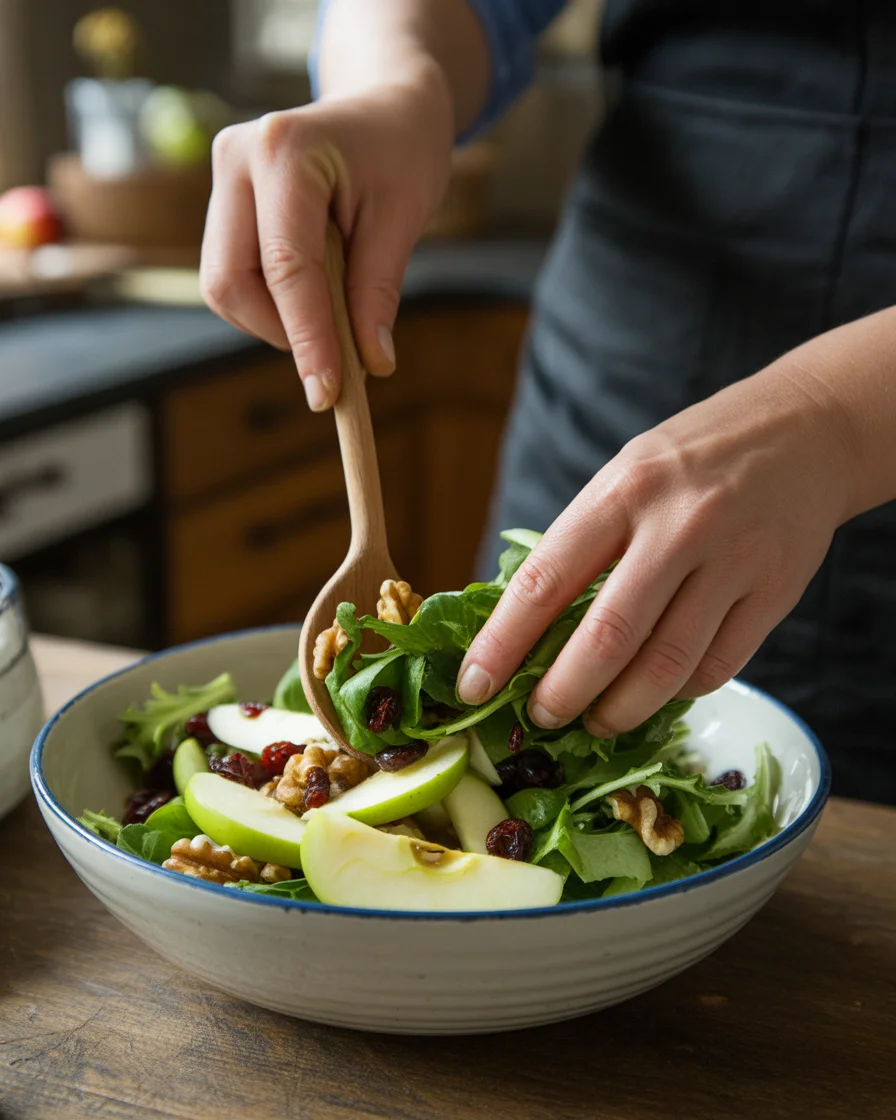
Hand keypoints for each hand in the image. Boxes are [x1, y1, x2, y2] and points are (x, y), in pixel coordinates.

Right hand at [200, 71, 453, 410]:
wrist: (385, 104)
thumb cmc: (402, 151)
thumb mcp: (404, 217)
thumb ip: (378, 291)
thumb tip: (370, 363)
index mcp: (285, 150)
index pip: (286, 267)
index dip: (306, 337)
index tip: (326, 392)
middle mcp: (237, 158)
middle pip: (231, 281)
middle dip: (280, 331)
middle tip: (335, 353)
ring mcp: (223, 178)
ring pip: (224, 285)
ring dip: (275, 320)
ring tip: (332, 308)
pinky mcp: (224, 201)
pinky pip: (232, 274)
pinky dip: (271, 303)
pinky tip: (312, 291)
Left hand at [457, 364, 853, 734]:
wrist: (805, 430)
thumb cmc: (694, 459)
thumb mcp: (626, 475)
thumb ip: (584, 543)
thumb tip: (526, 628)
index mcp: (622, 491)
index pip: (544, 581)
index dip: (502, 644)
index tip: (473, 686)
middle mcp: (678, 526)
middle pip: (607, 637)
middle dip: (562, 693)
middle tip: (540, 716)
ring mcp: (733, 561)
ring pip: (666, 666)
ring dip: (619, 709)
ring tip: (596, 720)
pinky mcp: (776, 592)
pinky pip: (716, 667)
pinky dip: (677, 693)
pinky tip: (657, 691)